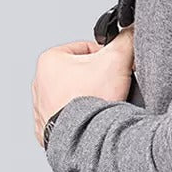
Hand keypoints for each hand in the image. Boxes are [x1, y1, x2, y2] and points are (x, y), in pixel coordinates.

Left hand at [32, 25, 134, 146]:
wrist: (83, 140)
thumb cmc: (91, 99)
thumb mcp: (116, 60)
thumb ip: (125, 40)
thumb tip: (132, 31)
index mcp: (49, 61)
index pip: (87, 49)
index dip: (107, 57)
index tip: (115, 69)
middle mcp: (39, 83)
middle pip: (82, 72)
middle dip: (99, 78)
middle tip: (111, 88)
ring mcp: (41, 108)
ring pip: (76, 95)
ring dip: (91, 97)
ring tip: (101, 105)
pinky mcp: (48, 129)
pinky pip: (70, 117)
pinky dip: (82, 118)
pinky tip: (92, 120)